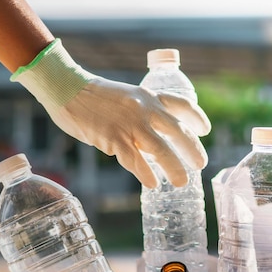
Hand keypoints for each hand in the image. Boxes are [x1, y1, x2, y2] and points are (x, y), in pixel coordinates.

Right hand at [11, 39, 210, 187]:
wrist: (66, 87)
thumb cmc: (94, 96)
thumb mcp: (127, 98)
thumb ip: (143, 116)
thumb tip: (155, 144)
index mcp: (149, 96)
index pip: (182, 105)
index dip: (197, 118)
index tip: (205, 130)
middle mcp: (145, 109)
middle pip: (178, 131)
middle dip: (193, 150)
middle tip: (201, 165)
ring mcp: (130, 124)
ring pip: (161, 149)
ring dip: (174, 168)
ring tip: (182, 183)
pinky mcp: (113, 137)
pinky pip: (135, 160)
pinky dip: (145, 174)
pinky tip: (152, 184)